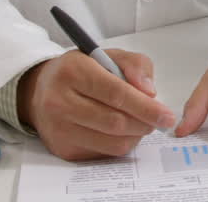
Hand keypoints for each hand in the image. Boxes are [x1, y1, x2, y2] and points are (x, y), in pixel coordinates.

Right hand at [18, 48, 176, 160]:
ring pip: (111, 142)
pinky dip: (120, 143)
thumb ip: (136, 65)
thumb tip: (150, 92)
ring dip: (135, 135)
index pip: (116, 94)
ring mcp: (59, 129)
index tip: (166, 115)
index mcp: (73, 72)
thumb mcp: (109, 55)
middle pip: (115, 122)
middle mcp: (60, 102)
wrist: (41, 90)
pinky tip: (122, 131)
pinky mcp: (62, 149)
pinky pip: (103, 153)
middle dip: (144, 123)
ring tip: (141, 123)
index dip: (145, 107)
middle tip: (159, 120)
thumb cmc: (82, 71)